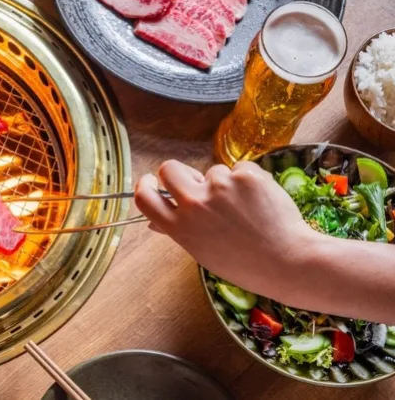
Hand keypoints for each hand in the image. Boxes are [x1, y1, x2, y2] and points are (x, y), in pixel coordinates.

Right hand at [134, 160, 321, 295]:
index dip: (145, 185)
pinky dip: (249, 181)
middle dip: (179, 172)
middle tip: (196, 183)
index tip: (150, 181)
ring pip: (213, 171)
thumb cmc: (244, 263)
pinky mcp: (245, 176)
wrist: (287, 261)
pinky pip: (240, 169)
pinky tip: (260, 201)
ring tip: (245, 208)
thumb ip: (180, 231)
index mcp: (180, 227)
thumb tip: (157, 223)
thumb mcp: (202, 252)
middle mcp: (194, 204)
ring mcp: (219, 187)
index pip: (145, 198)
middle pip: (170, 170)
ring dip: (224, 183)